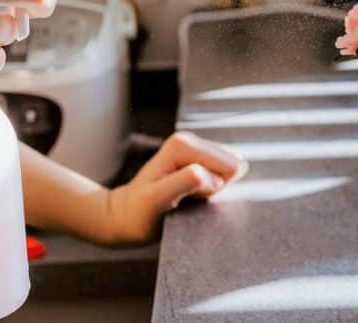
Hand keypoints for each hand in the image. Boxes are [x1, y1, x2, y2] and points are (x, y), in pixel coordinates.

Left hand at [104, 132, 246, 243]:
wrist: (126, 217)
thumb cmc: (140, 213)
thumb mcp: (158, 200)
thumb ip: (184, 183)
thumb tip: (210, 174)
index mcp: (182, 144)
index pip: (227, 166)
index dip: (213, 188)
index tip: (188, 197)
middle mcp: (190, 140)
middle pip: (230, 166)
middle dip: (215, 187)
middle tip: (187, 198)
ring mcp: (195, 150)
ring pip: (228, 172)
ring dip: (212, 190)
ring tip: (187, 198)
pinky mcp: (199, 160)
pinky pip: (222, 176)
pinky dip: (211, 191)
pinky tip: (191, 196)